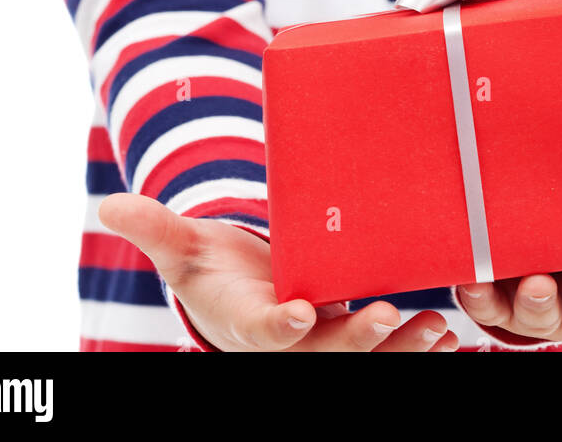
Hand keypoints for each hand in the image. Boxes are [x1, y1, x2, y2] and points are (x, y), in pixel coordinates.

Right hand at [98, 193, 459, 351]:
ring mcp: (325, 344)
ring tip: (438, 329)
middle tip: (391, 315)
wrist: (240, 290)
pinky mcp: (352, 335)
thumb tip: (110, 204)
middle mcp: (291, 343)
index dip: (281, 326)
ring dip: (402, 349)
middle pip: (327, 352)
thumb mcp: (182, 248)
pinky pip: (386, 350)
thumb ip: (154, 227)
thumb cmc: (212, 269)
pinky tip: (451, 334)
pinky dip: (416, 346)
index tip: (299, 313)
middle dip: (359, 339)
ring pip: (365, 358)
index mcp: (246, 322)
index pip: (263, 330)